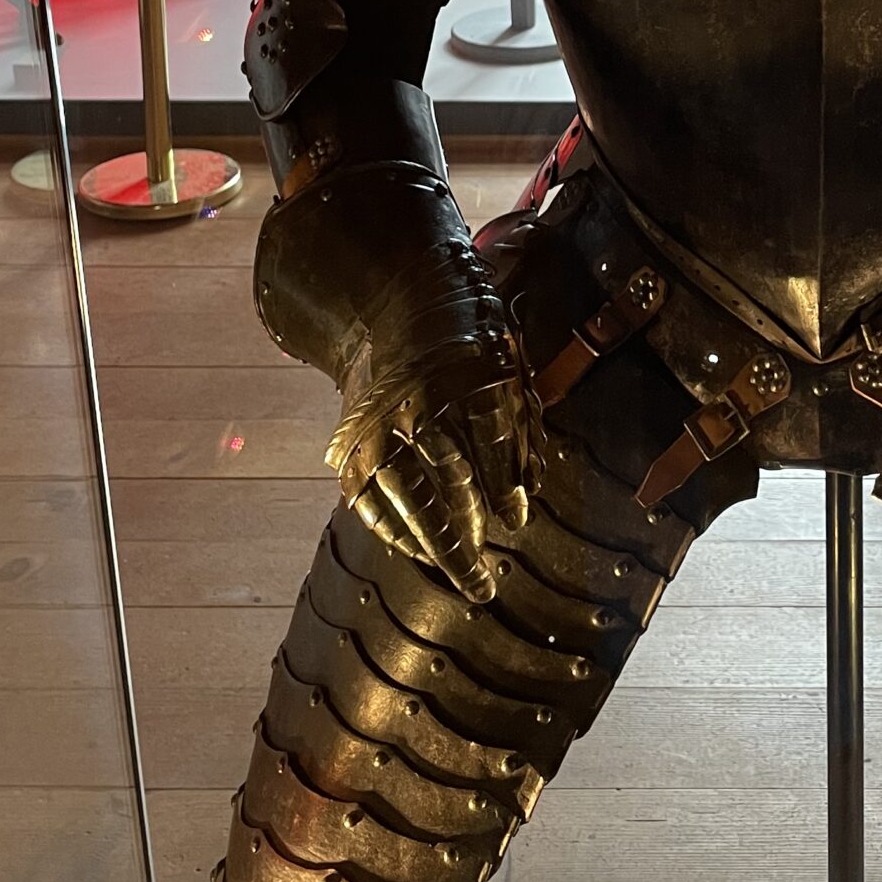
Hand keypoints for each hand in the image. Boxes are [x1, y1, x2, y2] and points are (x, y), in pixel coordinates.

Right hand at [329, 334, 543, 602]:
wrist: (388, 303)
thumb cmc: (462, 341)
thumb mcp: (503, 363)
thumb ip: (519, 425)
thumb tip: (529, 491)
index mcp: (466, 376)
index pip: (492, 442)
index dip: (506, 487)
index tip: (517, 520)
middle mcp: (421, 404)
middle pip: (450, 482)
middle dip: (470, 533)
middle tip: (485, 578)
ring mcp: (381, 426)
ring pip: (408, 500)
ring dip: (435, 546)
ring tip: (460, 575)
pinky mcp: (352, 443)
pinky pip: (372, 499)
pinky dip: (395, 530)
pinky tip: (418, 552)